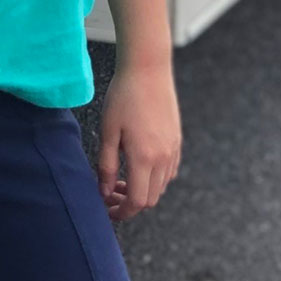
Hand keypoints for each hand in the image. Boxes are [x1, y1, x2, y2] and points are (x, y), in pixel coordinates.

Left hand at [96, 59, 180, 221]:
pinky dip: (154, 177)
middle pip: (150, 198)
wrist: (148, 69)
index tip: (107, 210)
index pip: (137, 201)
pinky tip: (138, 164)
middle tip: (109, 192)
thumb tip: (103, 192)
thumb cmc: (123, 96)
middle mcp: (163, 158)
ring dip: (142, 189)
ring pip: (161, 186)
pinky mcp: (176, 140)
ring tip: (120, 177)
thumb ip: (106, 165)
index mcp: (144, 158)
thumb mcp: (108, 131)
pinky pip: (168, 171)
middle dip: (129, 202)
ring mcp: (173, 149)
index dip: (121, 211)